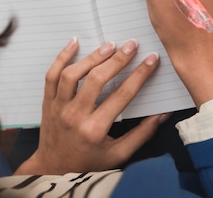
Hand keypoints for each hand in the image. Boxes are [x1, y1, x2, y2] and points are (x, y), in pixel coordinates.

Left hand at [15, 38, 165, 174]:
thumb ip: (142, 134)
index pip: (122, 96)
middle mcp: (75, 116)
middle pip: (96, 80)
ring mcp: (59, 107)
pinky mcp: (48, 102)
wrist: (53, 169)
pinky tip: (75, 42)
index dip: (140, 75)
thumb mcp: (119, 154)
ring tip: (109, 45)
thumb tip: (164, 114)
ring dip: (92, 57)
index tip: (151, 59)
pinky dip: (62, 56)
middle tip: (132, 45)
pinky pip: (52, 75)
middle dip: (117, 60)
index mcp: (95, 130)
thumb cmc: (89, 162)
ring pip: (73, 74)